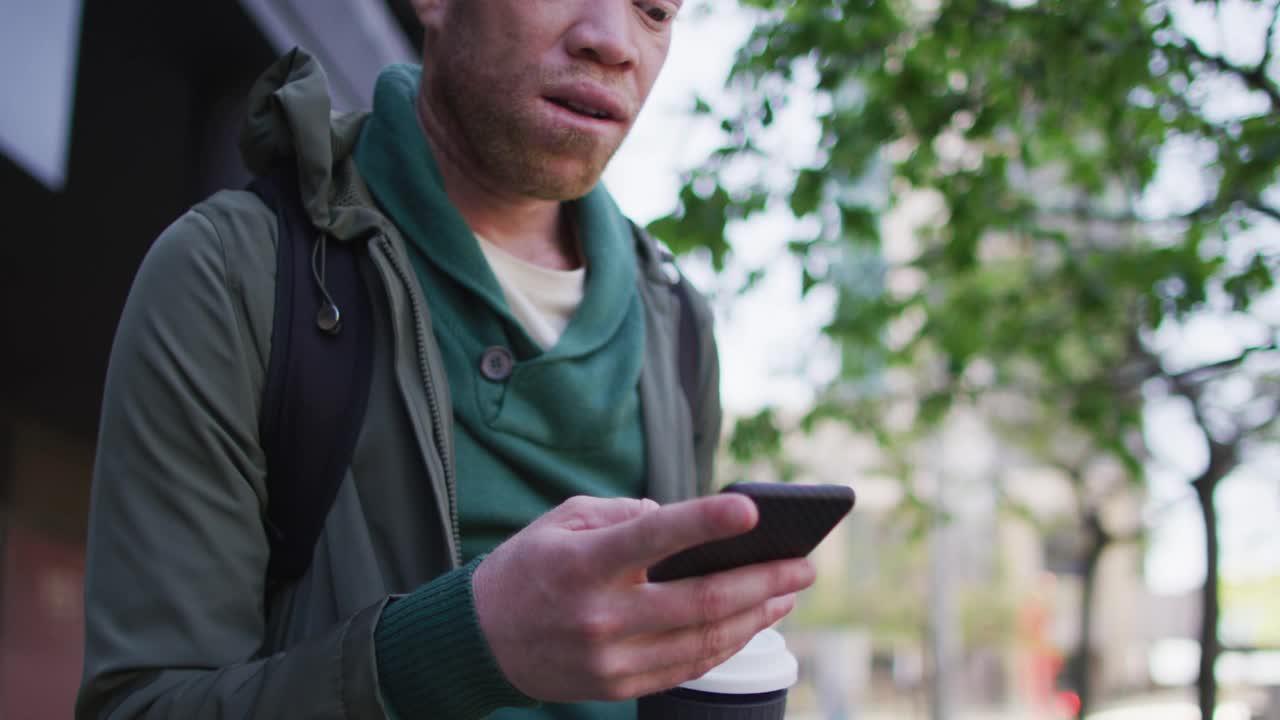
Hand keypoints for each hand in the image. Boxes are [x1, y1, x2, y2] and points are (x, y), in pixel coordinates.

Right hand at [471, 494, 815, 702]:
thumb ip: (625, 515)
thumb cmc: (531, 566)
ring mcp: (611, 659)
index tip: (752, 510)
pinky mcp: (617, 687)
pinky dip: (728, 645)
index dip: (705, 522)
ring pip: (704, 641)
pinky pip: (688, 667)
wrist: (481, 640)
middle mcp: (600, 615)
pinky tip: (753, 623)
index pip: (653, 538)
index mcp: (583, 564)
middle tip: (805, 566)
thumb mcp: (563, 521)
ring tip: (789, 593)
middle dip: (763, 582)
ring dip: (757, 617)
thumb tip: (684, 521)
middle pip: (700, 602)